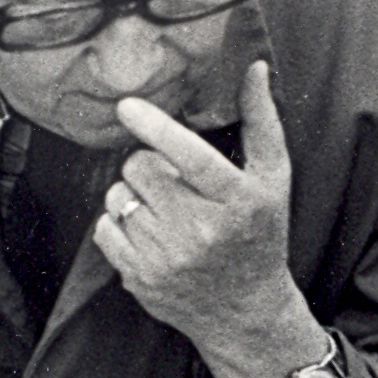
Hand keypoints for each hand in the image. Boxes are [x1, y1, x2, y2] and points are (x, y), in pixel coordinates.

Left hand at [98, 59, 327, 377]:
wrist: (245, 310)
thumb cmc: (260, 233)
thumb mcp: (274, 179)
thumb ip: (262, 122)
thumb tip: (254, 67)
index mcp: (238, 201)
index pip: (189, 156)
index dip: (155, 127)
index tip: (127, 106)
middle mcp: (201, 231)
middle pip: (141, 168)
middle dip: (150, 164)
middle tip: (172, 179)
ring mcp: (167, 258)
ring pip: (117, 195)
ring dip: (132, 193)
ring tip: (163, 207)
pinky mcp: (139, 278)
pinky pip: (103, 228)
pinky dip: (118, 222)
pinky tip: (147, 231)